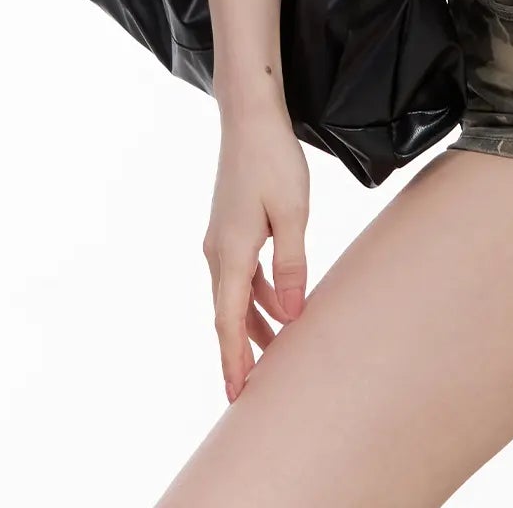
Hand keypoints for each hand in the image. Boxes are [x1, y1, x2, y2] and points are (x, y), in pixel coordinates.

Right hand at [202, 104, 310, 401]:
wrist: (250, 118)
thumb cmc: (273, 160)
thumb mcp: (294, 213)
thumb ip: (291, 265)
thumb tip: (290, 314)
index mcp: (231, 253)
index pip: (228, 321)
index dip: (233, 360)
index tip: (237, 395)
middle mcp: (218, 251)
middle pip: (228, 315)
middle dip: (241, 351)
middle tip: (256, 390)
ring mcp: (221, 239)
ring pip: (235, 295)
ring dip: (253, 323)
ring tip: (278, 352)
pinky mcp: (231, 227)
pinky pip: (241, 274)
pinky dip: (256, 296)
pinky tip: (280, 304)